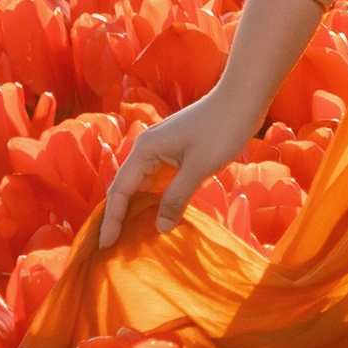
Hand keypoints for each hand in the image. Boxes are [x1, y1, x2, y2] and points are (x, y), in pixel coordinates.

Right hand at [97, 89, 258, 250]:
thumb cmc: (221, 130)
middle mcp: (147, 150)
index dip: (112, 220)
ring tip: (131, 239)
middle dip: (118, 217)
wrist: (242, 99)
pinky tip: (159, 218)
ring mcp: (162, 151)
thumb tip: (160, 227)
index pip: (120, 191)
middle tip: (112, 248)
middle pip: (126, 189)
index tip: (105, 245)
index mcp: (145, 150)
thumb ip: (176, 197)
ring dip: (137, 210)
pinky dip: (156, 201)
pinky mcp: (177, 154)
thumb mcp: (198, 167)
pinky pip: (159, 182)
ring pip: (143, 187)